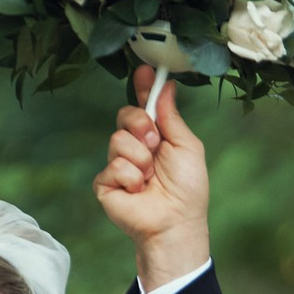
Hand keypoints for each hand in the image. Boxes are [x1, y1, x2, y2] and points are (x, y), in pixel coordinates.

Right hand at [94, 67, 211, 288]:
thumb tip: (166, 87)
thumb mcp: (187, 146)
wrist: (176, 223)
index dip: (143, 88)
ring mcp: (119, 165)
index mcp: (156, 136)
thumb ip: (172, 117)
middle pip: (125, 115)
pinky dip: (130, 178)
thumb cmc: (188, 190)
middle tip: (155, 143)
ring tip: (150, 177)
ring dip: (139, 158)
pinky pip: (112, 167)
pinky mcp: (106, 184)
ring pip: (117, 140)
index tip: (145, 71)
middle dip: (141, 124)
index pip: (144, 106)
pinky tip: (138, 191)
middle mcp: (135, 147)